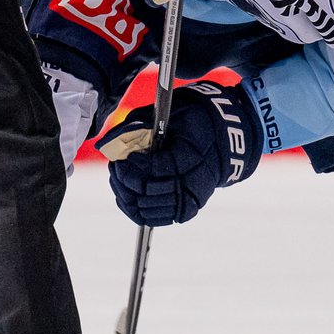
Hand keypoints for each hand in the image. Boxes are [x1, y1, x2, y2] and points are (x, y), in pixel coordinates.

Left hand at [96, 81, 261, 226]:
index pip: (158, 168)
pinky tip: (128, 197)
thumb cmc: (193, 121)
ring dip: (127, 195)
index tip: (125, 156)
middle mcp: (195, 180)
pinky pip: (157, 218)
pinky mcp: (187, 208)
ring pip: (150, 209)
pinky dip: (138, 211)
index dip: (135, 164)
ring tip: (120, 179)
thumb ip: (137, 126)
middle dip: (126, 179)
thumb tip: (107, 143)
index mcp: (194, 154)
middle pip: (150, 190)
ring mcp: (192, 198)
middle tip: (117, 167)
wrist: (226, 139)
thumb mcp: (168, 115)